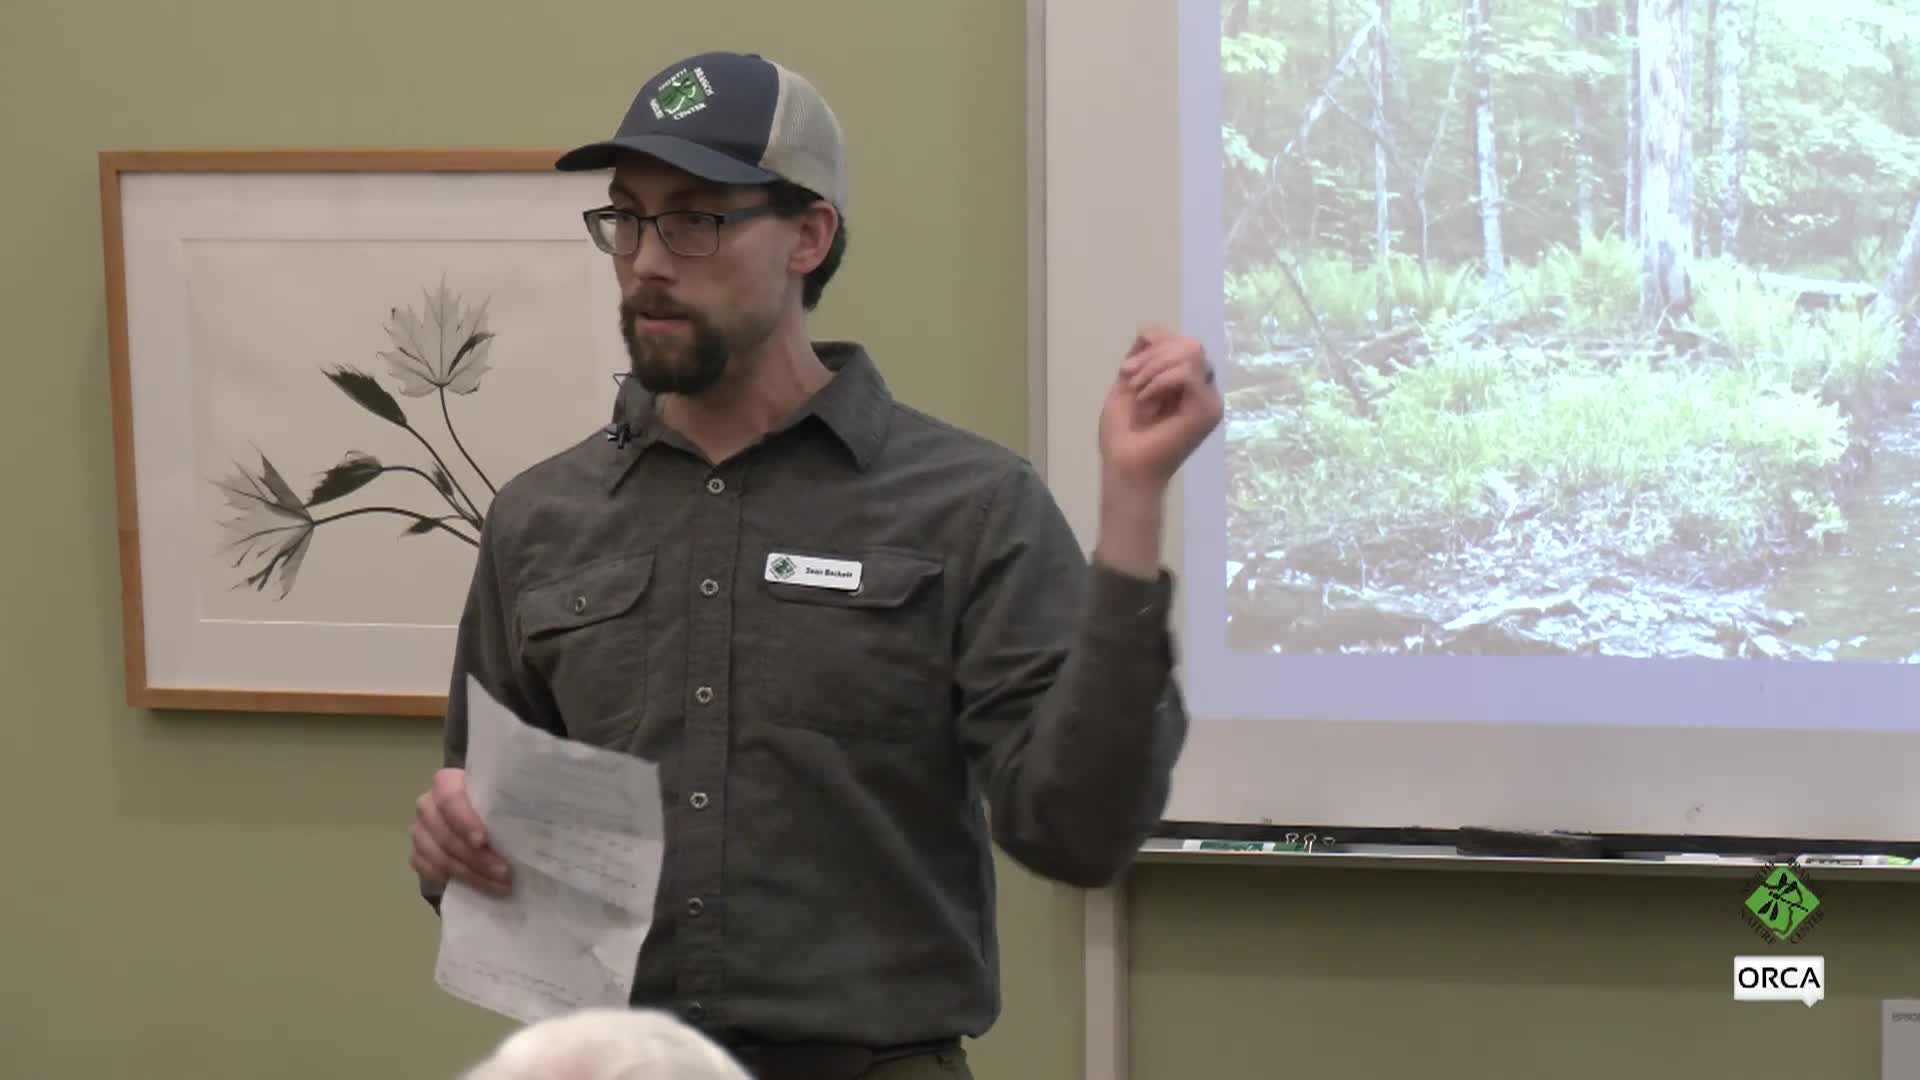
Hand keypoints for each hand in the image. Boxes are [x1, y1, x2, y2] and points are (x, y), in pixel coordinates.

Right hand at [410, 767, 510, 896]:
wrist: (476, 818)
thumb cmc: (496, 803)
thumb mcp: (503, 795)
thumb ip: (514, 800)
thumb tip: (550, 811)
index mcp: (447, 782)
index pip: (449, 798)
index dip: (465, 821)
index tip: (484, 841)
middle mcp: (427, 805)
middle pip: (447, 835)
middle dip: (478, 858)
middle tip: (505, 872)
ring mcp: (420, 831)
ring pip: (440, 857)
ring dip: (472, 874)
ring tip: (500, 885)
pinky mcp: (418, 854)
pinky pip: (430, 871)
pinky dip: (456, 880)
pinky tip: (480, 886)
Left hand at [1099, 326, 1222, 494]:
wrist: (1124, 466)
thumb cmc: (1123, 435)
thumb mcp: (1127, 383)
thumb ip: (1142, 356)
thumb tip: (1150, 331)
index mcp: (1186, 382)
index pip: (1181, 341)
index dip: (1153, 345)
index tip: (1125, 371)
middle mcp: (1202, 388)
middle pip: (1189, 342)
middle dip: (1153, 355)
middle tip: (1130, 379)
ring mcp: (1209, 399)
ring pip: (1191, 351)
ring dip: (1154, 367)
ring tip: (1138, 392)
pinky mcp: (1208, 410)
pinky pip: (1189, 372)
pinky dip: (1161, 380)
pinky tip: (1147, 399)